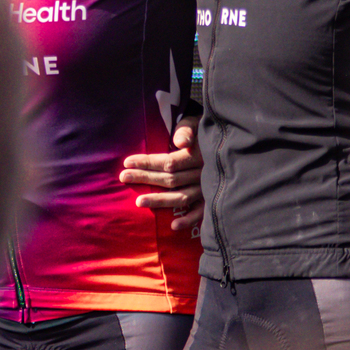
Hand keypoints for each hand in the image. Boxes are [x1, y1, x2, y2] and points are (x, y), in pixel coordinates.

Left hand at [120, 119, 201, 233]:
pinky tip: (173, 226)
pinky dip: (189, 220)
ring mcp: (207, 188)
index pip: (169, 162)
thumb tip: (180, 142)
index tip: (127, 162)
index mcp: (197, 155)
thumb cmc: (202, 131)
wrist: (226, 142)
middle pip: (171, 180)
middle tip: (123, 178)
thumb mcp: (196, 124)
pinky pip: (202, 213)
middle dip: (145, 178)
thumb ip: (187, 131)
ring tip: (138, 202)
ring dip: (160, 201)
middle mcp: (202, 174)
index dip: (148, 163)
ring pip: (182, 198)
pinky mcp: (211, 198)